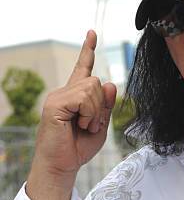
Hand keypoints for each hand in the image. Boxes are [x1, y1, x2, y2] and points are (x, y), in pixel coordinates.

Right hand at [30, 30, 116, 183]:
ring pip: (92, 88)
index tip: (92, 33)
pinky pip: (84, 98)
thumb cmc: (78, 148)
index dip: (88, 51)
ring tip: (85, 126)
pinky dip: (89, 114)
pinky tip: (80, 125)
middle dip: (102, 106)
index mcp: (75, 96)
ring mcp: (58, 97)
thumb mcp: (100, 125)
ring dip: (96, 111)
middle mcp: (65, 92)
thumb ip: (106, 106)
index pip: (83, 69)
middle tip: (92, 125)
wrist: (63, 165)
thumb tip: (112, 84)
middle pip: (97, 82)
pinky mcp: (54, 104)